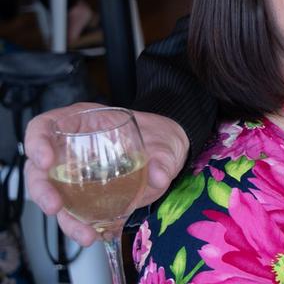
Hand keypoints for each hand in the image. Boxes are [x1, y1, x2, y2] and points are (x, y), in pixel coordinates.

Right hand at [24, 102, 189, 246]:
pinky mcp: (85, 196)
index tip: (46, 160)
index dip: (37, 142)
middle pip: (39, 169)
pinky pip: (74, 212)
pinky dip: (80, 225)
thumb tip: (158, 176)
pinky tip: (94, 234)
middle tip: (55, 206)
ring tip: (84, 233)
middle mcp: (72, 149)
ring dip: (65, 218)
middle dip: (42, 191)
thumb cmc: (159, 137)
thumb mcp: (164, 142)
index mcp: (84, 123)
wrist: (171, 151)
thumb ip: (162, 157)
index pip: (44, 126)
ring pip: (54, 196)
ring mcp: (76, 174)